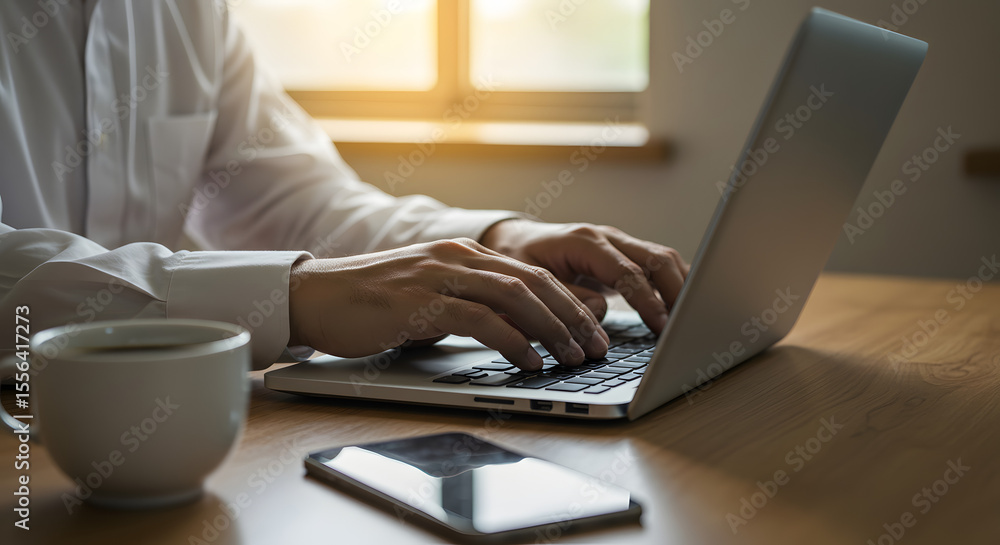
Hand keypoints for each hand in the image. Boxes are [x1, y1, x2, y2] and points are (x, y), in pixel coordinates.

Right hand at [287, 238, 608, 369]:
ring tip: (574, 356)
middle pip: (533, 282)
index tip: (594, 329)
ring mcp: (438, 276)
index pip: (531, 273)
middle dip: (572, 316)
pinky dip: (512, 340)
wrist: (315, 295)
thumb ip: (469, 305)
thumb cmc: (371, 303)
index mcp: (464, 253)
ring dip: (552, 329)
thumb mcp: (430, 296)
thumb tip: (512, 333)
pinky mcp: (419, 302)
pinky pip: (480, 319)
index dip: (569, 301)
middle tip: (597, 346)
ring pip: (514, 296)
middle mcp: (457, 257)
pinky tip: (530, 360)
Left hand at [480, 220, 689, 333]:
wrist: (514, 241)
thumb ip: (564, 297)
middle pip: (656, 258)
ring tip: (691, 320)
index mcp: (583, 241)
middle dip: (677, 292)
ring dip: (681, 287)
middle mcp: (606, 237)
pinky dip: (674, 283)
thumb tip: (599, 312)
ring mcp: (618, 243)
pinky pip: (657, 264)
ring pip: (663, 258)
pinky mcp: (624, 254)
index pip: (627, 272)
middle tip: (686, 327)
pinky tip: (682, 307)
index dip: (648, 301)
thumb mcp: (528, 282)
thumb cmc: (517, 261)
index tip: (662, 328)